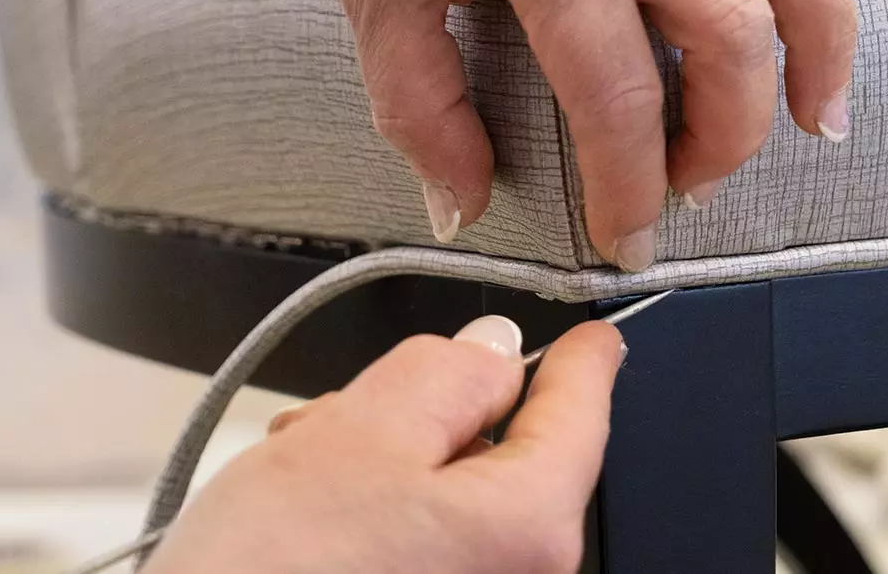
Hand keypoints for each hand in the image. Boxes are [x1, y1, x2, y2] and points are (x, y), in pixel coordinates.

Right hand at [144, 318, 622, 573]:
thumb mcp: (358, 432)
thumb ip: (445, 374)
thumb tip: (496, 352)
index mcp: (528, 527)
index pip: (583, 413)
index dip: (579, 359)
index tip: (591, 337)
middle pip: (503, 461)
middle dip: (428, 421)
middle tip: (347, 413)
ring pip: (451, 508)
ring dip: (382, 473)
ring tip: (296, 482)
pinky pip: (420, 556)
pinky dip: (371, 528)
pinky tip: (304, 527)